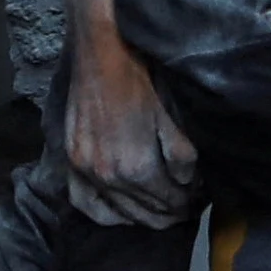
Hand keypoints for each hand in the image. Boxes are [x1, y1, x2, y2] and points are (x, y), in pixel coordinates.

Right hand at [57, 17, 198, 226]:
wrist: (102, 54)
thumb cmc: (141, 80)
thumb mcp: (171, 117)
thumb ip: (181, 156)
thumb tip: (188, 183)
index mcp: (137, 167)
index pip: (170, 202)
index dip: (189, 203)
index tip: (199, 200)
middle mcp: (109, 176)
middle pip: (147, 212)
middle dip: (171, 212)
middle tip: (187, 207)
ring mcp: (85, 171)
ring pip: (120, 212)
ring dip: (144, 216)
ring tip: (162, 212)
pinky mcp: (72, 161)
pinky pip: (86, 204)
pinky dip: (107, 214)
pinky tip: (123, 213)